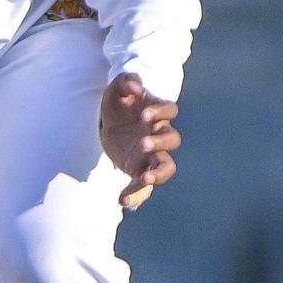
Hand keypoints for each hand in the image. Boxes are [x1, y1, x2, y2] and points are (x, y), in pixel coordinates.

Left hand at [99, 74, 181, 211]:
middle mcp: (158, 135)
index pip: (170, 110)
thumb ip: (127, 82)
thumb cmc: (119, 101)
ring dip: (158, 174)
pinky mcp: (139, 170)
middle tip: (143, 143)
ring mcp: (151, 155)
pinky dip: (136, 196)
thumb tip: (136, 87)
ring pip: (166, 168)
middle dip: (160, 143)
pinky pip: (144, 188)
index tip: (144, 115)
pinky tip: (122, 200)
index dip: (161, 112)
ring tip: (144, 178)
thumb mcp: (117, 87)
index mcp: (156, 113)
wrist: (110, 121)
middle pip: (173, 140)